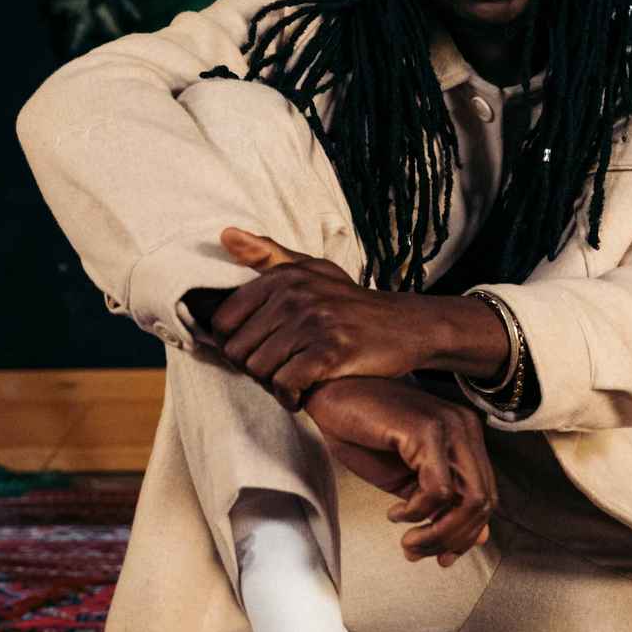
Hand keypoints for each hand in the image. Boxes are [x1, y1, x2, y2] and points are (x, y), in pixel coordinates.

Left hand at [207, 227, 428, 406]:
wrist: (408, 326)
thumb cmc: (351, 303)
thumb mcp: (312, 270)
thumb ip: (267, 254)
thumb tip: (225, 235)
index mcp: (283, 276)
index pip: (223, 322)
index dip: (237, 344)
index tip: (261, 350)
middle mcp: (295, 295)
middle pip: (237, 351)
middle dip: (255, 369)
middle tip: (280, 369)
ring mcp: (313, 322)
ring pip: (259, 371)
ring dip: (273, 385)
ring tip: (293, 380)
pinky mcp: (331, 352)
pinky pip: (286, 384)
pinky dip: (291, 397)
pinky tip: (303, 394)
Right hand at [304, 377, 497, 565]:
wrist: (329, 397)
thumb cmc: (362, 433)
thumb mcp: (406, 477)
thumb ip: (439, 501)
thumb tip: (476, 537)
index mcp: (465, 437)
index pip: (486, 496)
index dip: (467, 534)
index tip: (441, 558)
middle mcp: (464, 428)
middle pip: (483, 501)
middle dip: (453, 538)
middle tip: (418, 552)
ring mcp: (449, 427)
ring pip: (468, 500)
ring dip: (438, 533)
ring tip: (408, 542)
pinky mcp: (426, 430)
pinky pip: (439, 489)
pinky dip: (419, 511)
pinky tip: (395, 513)